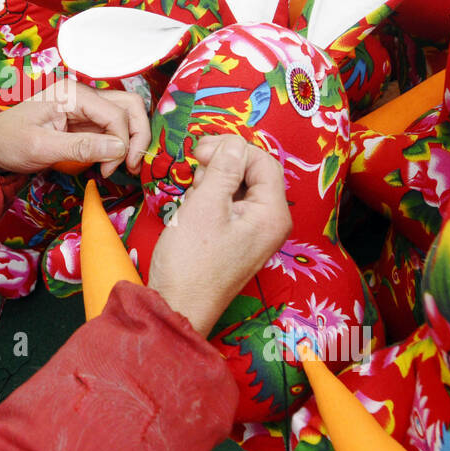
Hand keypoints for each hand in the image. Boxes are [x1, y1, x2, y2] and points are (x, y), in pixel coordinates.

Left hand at [0, 78, 150, 177]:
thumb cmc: (9, 141)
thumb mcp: (41, 147)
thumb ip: (81, 147)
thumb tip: (119, 148)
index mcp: (72, 94)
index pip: (116, 113)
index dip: (122, 143)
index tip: (109, 170)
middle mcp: (83, 95)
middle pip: (130, 106)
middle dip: (137, 136)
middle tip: (131, 166)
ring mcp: (85, 106)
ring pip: (126, 114)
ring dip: (132, 138)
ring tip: (124, 165)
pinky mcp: (85, 120)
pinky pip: (113, 127)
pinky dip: (120, 143)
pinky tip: (111, 162)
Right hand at [147, 136, 291, 335]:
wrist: (177, 307)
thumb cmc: (190, 262)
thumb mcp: (205, 206)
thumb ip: (223, 169)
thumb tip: (233, 144)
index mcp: (272, 214)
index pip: (263, 161)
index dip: (232, 149)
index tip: (200, 150)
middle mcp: (270, 223)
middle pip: (254, 174)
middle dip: (223, 163)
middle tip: (194, 164)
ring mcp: (255, 234)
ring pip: (239, 189)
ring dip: (214, 181)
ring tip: (192, 193)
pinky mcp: (238, 241)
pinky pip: (230, 208)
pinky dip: (212, 199)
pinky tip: (194, 207)